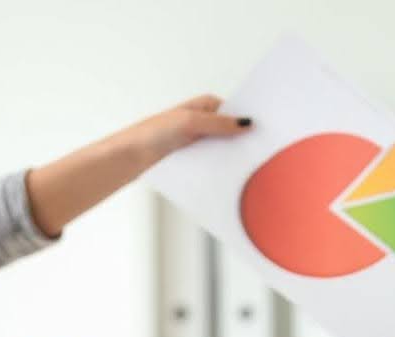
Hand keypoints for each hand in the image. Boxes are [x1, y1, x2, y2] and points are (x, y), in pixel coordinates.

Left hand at [112, 94, 252, 162]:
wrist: (132, 156)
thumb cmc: (153, 133)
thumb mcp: (190, 122)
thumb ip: (219, 123)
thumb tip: (246, 123)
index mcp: (205, 105)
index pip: (235, 111)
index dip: (248, 121)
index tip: (263, 131)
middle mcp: (204, 121)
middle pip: (232, 131)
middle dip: (242, 140)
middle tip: (256, 151)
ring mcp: (200, 139)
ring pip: (224, 148)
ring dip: (230, 156)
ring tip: (242, 165)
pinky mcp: (195, 156)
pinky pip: (214, 161)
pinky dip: (220, 166)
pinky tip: (226, 173)